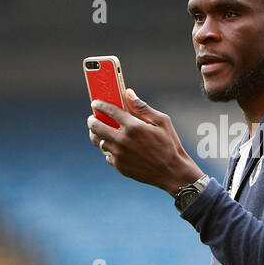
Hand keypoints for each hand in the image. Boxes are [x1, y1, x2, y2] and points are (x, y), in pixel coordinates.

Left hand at [88, 89, 203, 194]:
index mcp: (133, 127)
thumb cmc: (169, 144)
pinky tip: (113, 147)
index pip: (110, 111)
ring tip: (98, 131)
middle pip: (97, 127)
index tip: (95, 103)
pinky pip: (107, 155)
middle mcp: (123, 140)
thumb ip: (142, 107)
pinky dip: (108, 150)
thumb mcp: (161, 121)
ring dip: (96, 135)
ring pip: (98, 142)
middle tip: (92, 118)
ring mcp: (119, 155)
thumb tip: (128, 93)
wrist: (172, 172)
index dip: (100, 105)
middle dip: (92, 120)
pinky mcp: (120, 166)